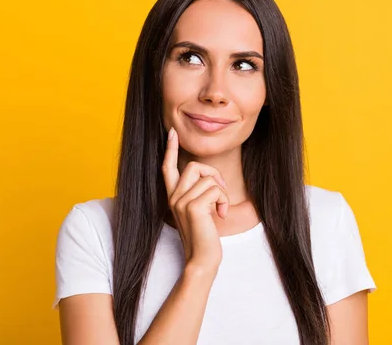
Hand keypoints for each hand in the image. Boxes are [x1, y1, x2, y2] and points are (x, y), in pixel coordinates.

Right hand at [161, 127, 228, 270]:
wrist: (202, 259)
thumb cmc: (204, 237)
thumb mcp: (199, 211)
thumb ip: (198, 193)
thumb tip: (210, 177)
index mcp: (173, 196)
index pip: (167, 167)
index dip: (170, 149)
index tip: (172, 132)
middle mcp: (173, 197)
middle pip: (194, 166)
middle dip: (213, 174)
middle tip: (221, 194)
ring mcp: (180, 201)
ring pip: (208, 178)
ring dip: (222, 192)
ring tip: (220, 210)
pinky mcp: (192, 207)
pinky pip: (215, 189)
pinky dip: (224, 201)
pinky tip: (220, 215)